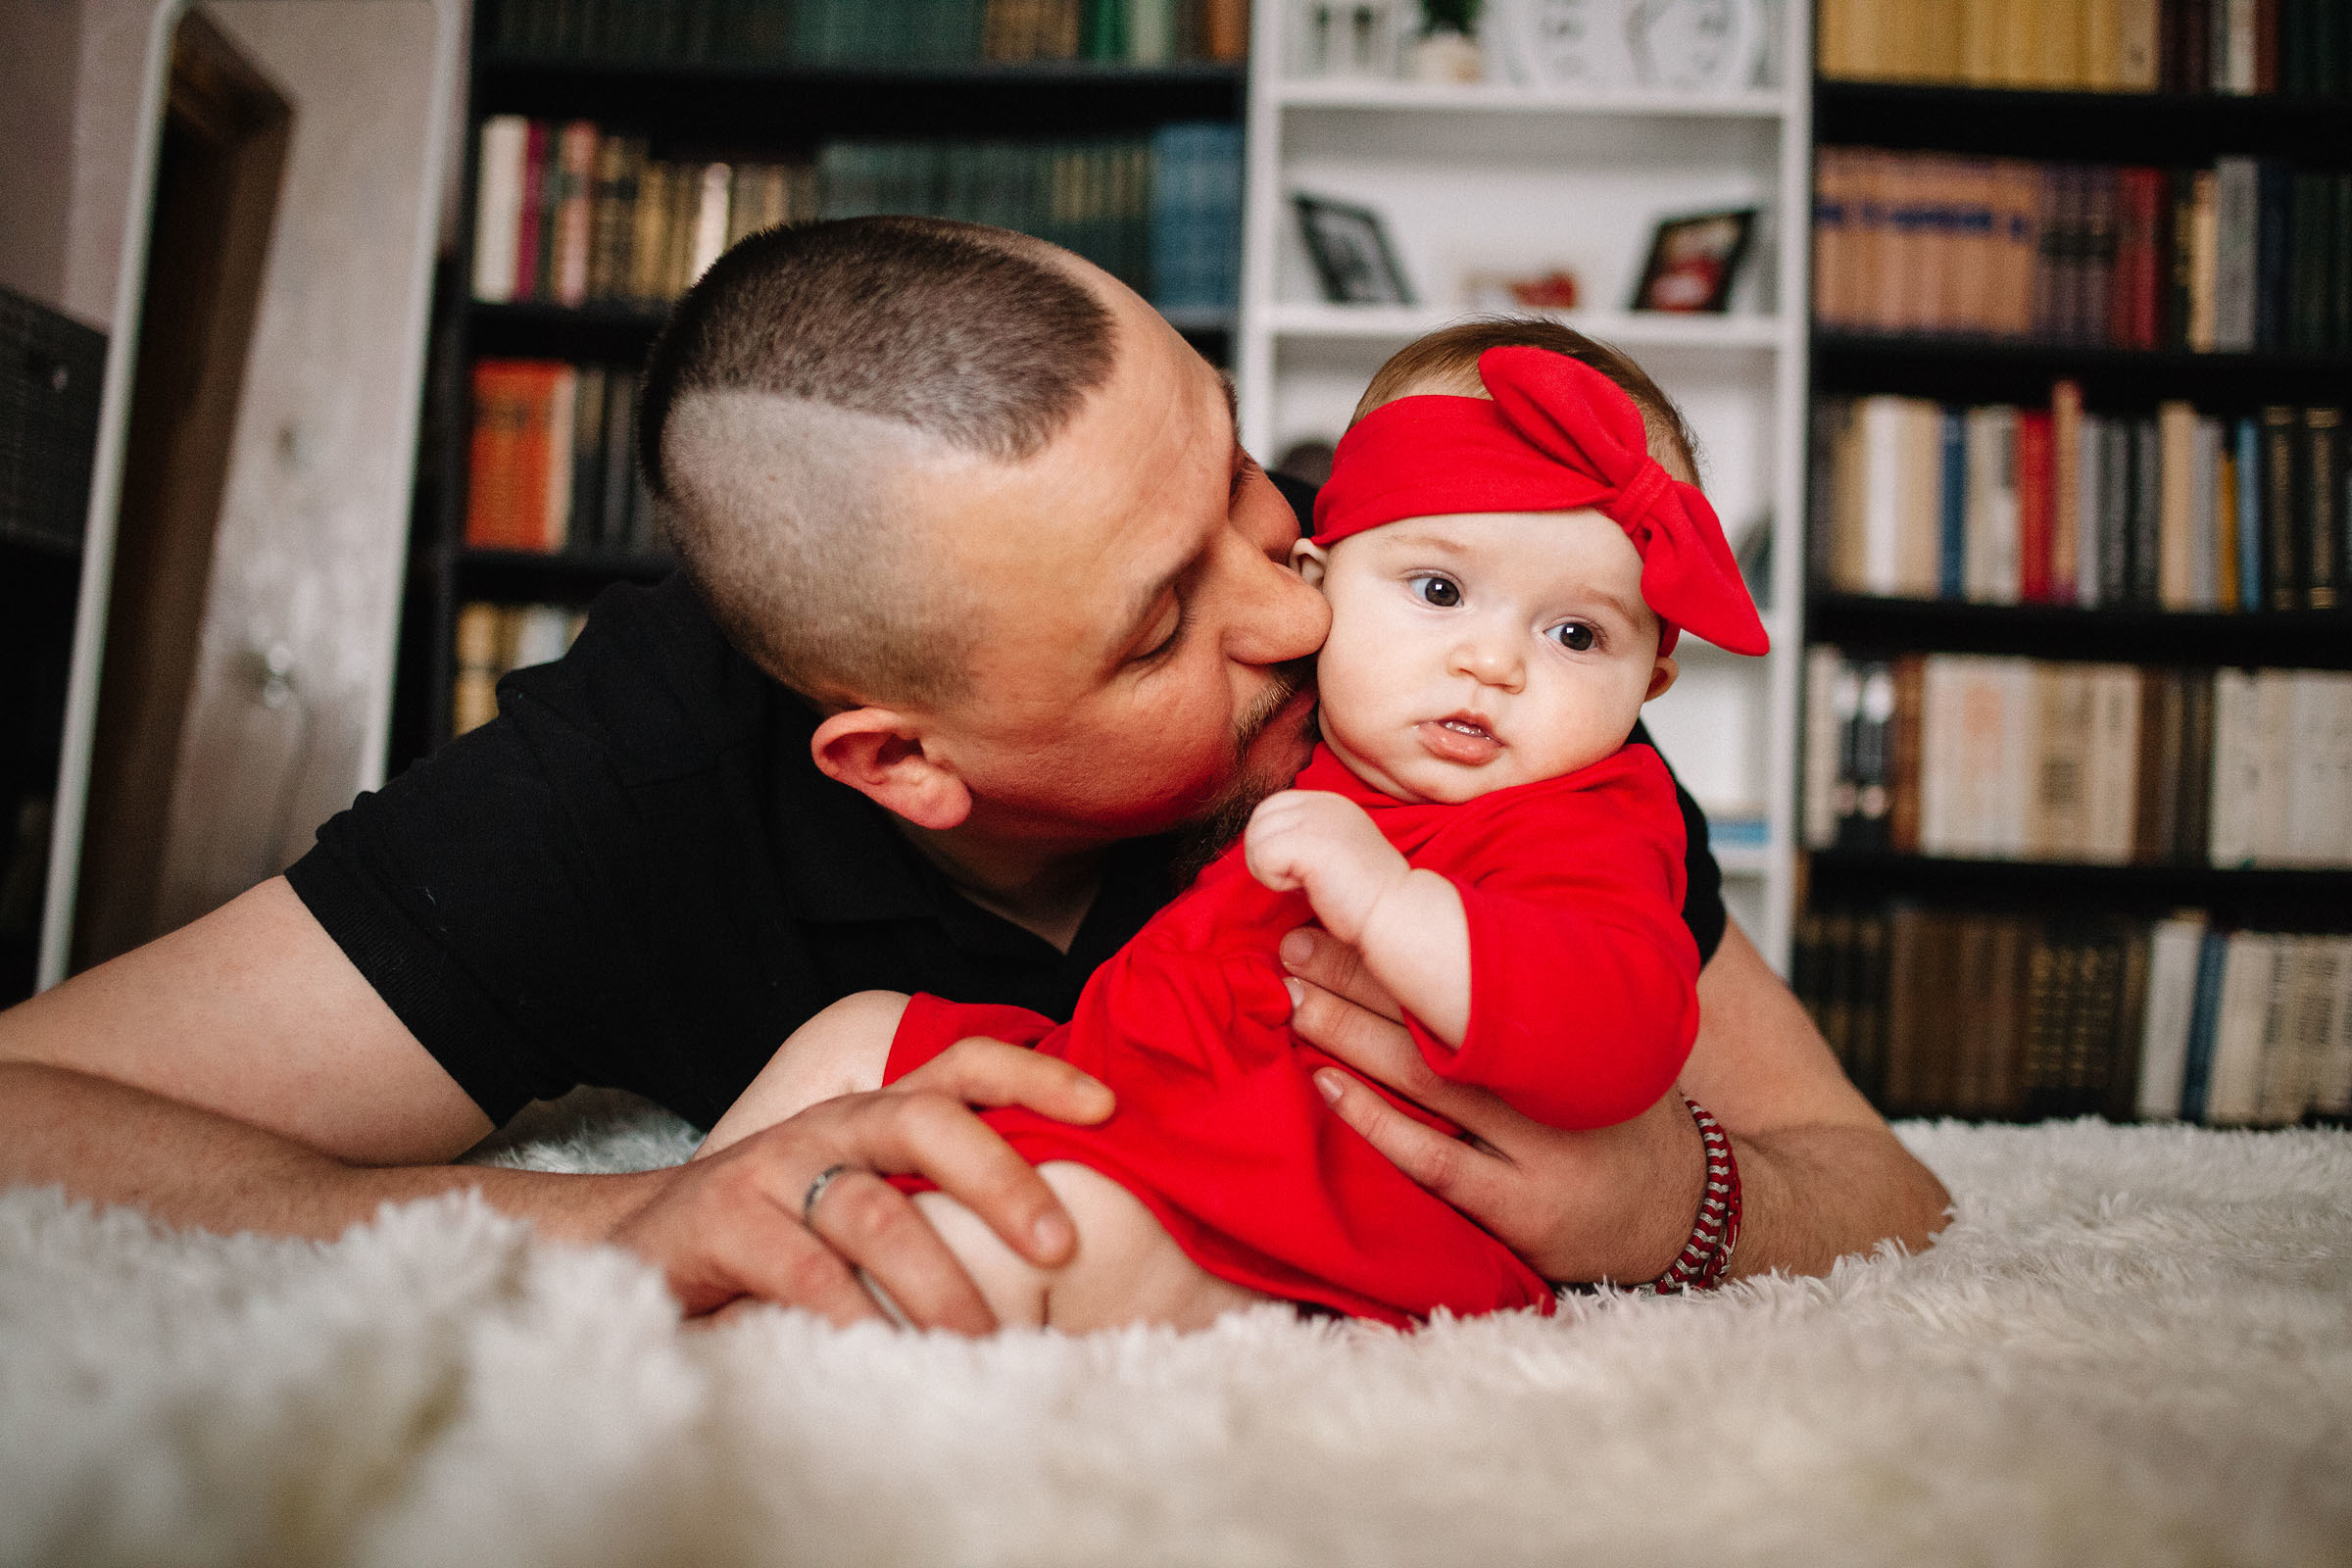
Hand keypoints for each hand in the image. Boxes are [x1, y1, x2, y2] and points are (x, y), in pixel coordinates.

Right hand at [608, 1039, 1111, 1331]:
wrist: (645, 1240)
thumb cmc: (788, 1229)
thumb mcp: (870, 1197)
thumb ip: (943, 1202)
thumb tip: (1070, 1244)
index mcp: (877, 1113)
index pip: (964, 1067)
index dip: (1036, 1076)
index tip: (1107, 1108)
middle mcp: (833, 1126)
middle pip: (925, 1121)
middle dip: (1001, 1177)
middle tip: (1059, 1246)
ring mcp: (775, 1168)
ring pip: (871, 1209)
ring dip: (935, 1278)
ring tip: (982, 1340)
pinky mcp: (725, 1221)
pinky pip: (800, 1271)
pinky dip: (850, 1315)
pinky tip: (885, 1354)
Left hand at [1244, 790, 1409, 945]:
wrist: (1397, 913)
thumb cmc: (1366, 899)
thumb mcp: (1334, 857)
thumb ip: (1304, 846)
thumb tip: (1263, 849)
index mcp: (1330, 803)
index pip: (1272, 809)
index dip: (1277, 845)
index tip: (1308, 872)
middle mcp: (1324, 802)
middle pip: (1259, 817)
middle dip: (1267, 854)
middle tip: (1301, 881)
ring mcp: (1317, 817)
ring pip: (1256, 836)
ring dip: (1272, 869)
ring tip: (1307, 885)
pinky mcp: (1309, 839)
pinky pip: (1263, 855)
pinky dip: (1275, 880)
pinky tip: (1309, 888)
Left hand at [1277, 925, 1702, 1283]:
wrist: (1686, 1212)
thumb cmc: (1621, 1114)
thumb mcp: (1598, 1040)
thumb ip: (1531, 1001)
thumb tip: (1436, 940)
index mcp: (1570, 1024)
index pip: (1472, 969)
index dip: (1398, 944)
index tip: (1337, 914)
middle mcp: (1553, 1079)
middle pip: (1440, 1017)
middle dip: (1359, 979)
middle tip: (1292, 949)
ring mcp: (1538, 1147)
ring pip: (1429, 1081)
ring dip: (1351, 1039)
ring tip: (1295, 1005)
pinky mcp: (1522, 1209)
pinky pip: (1436, 1162)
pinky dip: (1377, 1122)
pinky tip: (1328, 1088)